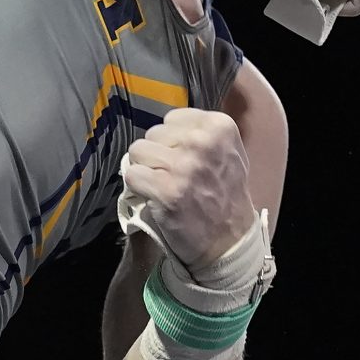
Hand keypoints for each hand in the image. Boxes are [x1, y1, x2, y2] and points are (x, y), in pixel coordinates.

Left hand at [121, 108, 253, 267]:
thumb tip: (164, 127)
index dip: (172, 141)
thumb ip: (200, 133)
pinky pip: (131, 175)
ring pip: (137, 151)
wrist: (228, 241)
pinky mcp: (165, 190)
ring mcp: (184, 166)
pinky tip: (156, 198)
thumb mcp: (227, 152)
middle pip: (153, 133)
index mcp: (220, 126)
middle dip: (158, 154)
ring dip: (146, 169)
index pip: (172, 119)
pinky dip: (138, 188)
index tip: (186, 160)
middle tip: (176, 177)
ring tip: (165, 186)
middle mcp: (203, 141)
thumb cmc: (224, 195)